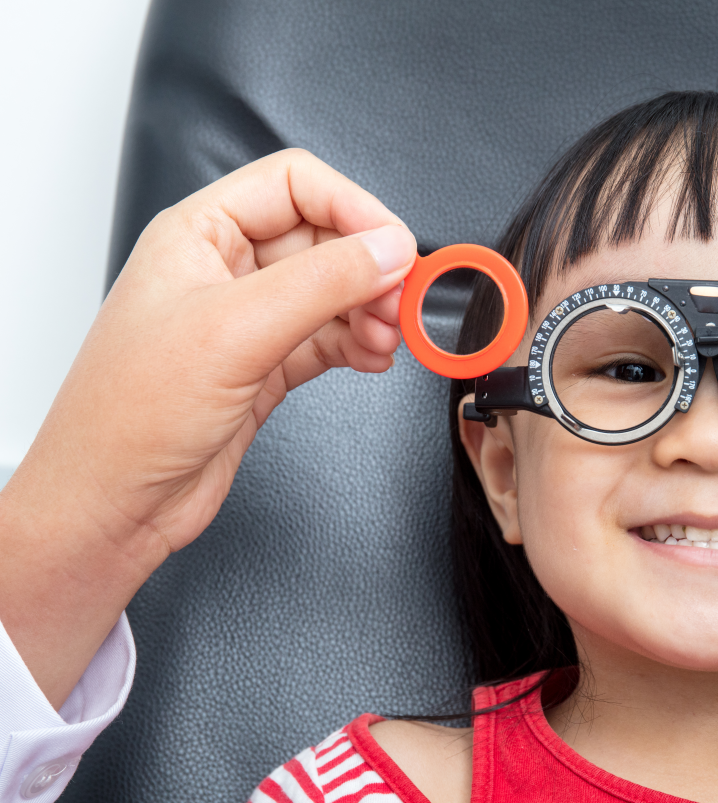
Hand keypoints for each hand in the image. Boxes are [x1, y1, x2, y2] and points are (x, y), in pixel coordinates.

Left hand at [0, 149, 416, 706]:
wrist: (113, 502)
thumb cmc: (129, 415)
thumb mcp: (236, 331)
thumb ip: (322, 282)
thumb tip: (388, 249)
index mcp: (199, 234)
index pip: (295, 185)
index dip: (353, 207)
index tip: (396, 247)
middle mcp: (224, 270)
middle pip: (323, 238)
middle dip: (370, 267)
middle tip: (403, 299)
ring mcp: (247, 321)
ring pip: (333, 292)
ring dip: (371, 310)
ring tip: (389, 336)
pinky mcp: (265, 366)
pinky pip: (330, 339)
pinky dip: (360, 345)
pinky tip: (375, 358)